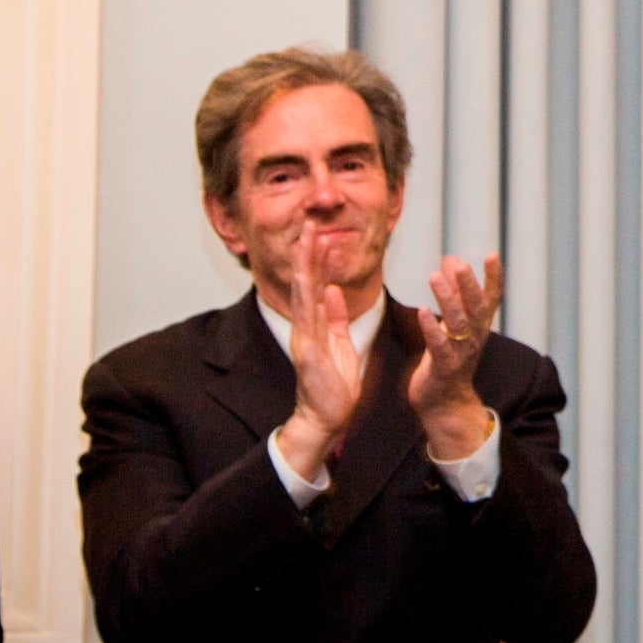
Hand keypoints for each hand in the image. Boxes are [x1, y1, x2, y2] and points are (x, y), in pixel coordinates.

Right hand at [274, 231, 366, 480]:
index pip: (313, 284)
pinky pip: (310, 326)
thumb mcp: (338, 342)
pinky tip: (309, 286)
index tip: (316, 231)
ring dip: (304, 271)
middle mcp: (305, 329)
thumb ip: (333, 317)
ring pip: (303, 299)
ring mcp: (305, 341)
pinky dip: (308, 305)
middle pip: (304, 285)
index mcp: (314, 324)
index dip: (314, 258)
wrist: (326, 417)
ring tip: (304, 246)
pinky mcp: (311, 356)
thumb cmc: (333, 383)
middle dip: (305, 255)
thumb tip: (331, 289)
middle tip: (308, 225)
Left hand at [407, 254, 501, 462]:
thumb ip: (454, 292)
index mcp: (479, 326)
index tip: (493, 256)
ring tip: (435, 277)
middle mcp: (474, 337)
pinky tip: (422, 311)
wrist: (445, 403)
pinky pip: (438, 345)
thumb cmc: (448, 358)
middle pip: (476, 307)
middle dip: (469, 284)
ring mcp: (461, 352)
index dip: (493, 278)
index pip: (492, 298)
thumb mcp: (453, 323)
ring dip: (448, 299)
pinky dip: (431, 328)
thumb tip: (451, 260)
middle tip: (460, 263)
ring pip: (457, 323)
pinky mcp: (443, 367)